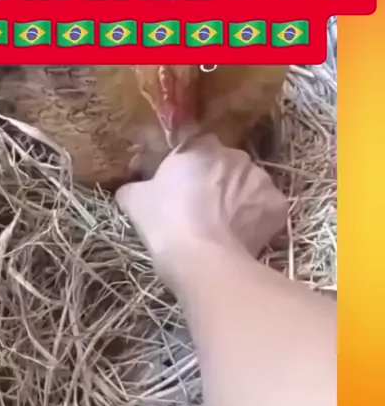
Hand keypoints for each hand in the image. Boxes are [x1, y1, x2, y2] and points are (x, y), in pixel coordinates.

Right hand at [116, 134, 287, 280]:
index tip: (181, 186)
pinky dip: (257, 220)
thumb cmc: (166, 223)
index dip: (190, 166)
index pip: (197, 145)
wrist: (204, 260)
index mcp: (202, 147)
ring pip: (248, 185)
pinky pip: (266, 209)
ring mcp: (261, 180)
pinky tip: (241, 237)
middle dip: (217, 182)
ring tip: (222, 227)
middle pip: (226, 164)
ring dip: (238, 199)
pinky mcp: (278, 206)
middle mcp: (236, 155)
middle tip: (200, 209)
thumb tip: (128, 189)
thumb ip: (133, 187)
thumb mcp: (135, 202)